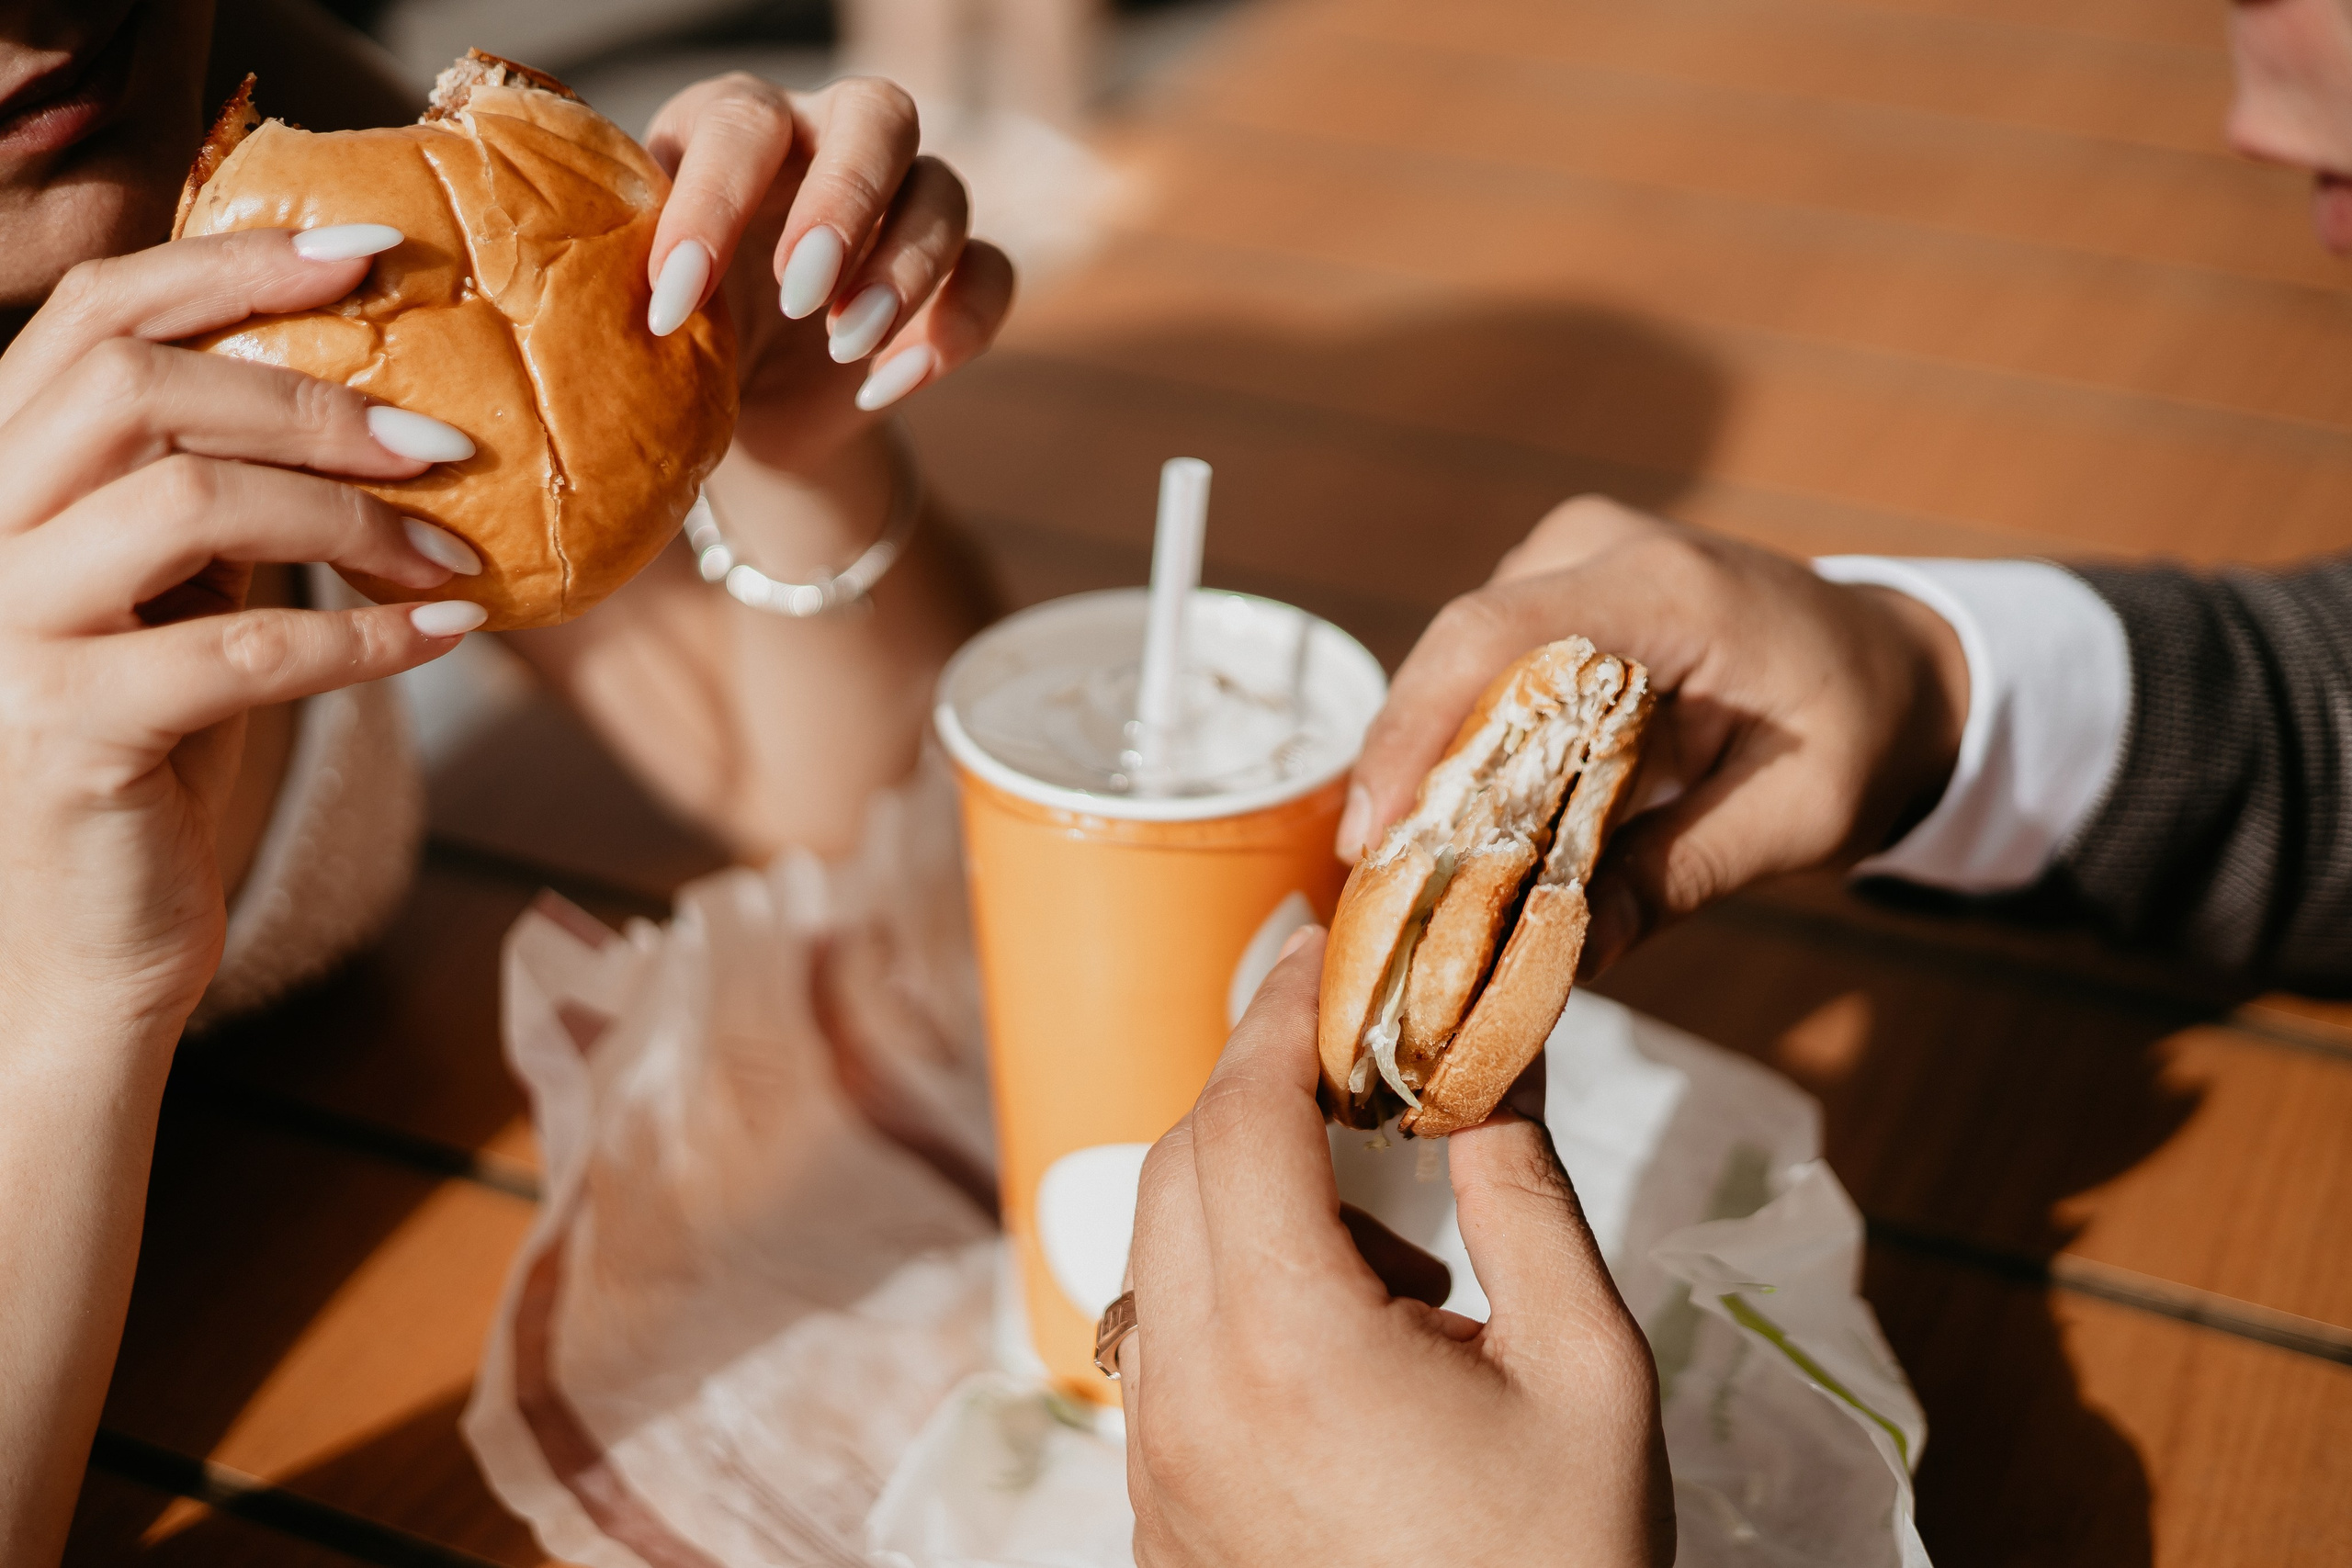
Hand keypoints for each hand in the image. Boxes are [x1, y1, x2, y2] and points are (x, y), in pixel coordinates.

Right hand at [0, 229, 480, 1036]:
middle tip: (449, 438)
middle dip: (309, 396)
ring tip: (461, 555)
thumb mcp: (171, 599)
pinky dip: (364, 637)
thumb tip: (358, 401)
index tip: (367, 256)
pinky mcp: (65, 733)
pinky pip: (240, 652)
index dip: (227, 269)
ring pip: (185, 503)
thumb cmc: (146, 757)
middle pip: (135, 388)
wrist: (79, 946)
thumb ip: (212, 500)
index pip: (92, 317)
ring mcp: (2, 631)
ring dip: (351, 519)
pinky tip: (450, 634)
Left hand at [638, 74, 1016, 476]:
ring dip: (903, 272)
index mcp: (738, 126)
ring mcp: (905, 200)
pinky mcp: (956, 271)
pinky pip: (991, 274)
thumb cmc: (683, 333)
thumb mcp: (643, 305)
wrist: (747, 406)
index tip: (677, 300)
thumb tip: (609, 299)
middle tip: (801, 293)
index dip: (714, 205)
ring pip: (944, 193)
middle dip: (845, 202)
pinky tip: (886, 384)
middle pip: (879, 114)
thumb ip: (634, 280)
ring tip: (844, 346)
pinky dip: (953, 329)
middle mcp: (832, 141)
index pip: (742, 124)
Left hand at [1118, 929, 1674, 1567]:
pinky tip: (1347, 1359)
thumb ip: (1524, 1192)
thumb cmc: (1568, 1562)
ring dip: (1250, 1207)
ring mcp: (1156, 1463)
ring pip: (1159, 1258)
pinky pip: (1162, 1352)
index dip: (1275, 1013)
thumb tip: (1491, 1059)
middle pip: (1176, 1168)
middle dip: (1260, 1096)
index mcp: (1291, 1342)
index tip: (1318, 950)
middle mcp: (1189, 1393)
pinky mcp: (1155, 1517)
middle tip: (1362, 1078)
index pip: (1240, 1116)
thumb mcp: (1588, 1367)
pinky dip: (1230, 1300)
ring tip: (1399, 1281)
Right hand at [1340, 496, 1969, 972]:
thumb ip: (1679, 878)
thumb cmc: (1862, 734)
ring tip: (1410, 866)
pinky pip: (1485, 665)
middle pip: (1458, 652)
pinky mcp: (1561, 583)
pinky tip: (1458, 824)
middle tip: (1377, 880)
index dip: (1414, 732)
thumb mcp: (1796, 820)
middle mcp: (1603, 546)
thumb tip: (1568, 962)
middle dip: (1408, 767)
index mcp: (1667, 588)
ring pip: (1459, 661)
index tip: (1376, 834)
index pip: (1494, 636)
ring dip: (1433, 761)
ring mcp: (1574, 555)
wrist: (1899, 666)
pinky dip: (1466, 742)